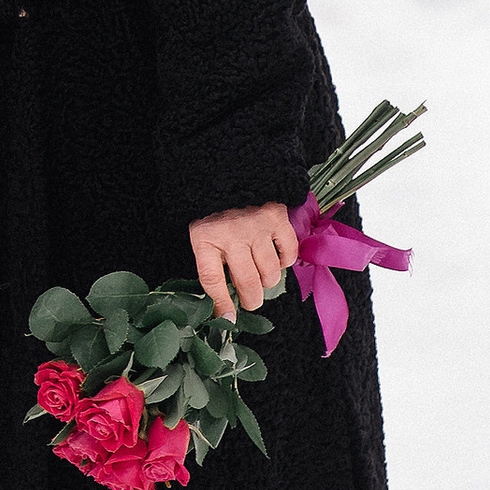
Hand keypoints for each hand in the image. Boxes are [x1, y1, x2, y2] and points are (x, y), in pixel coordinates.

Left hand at [188, 200, 297, 318]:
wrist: (229, 171)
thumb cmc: (214, 210)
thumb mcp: (201, 233)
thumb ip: (211, 262)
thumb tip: (224, 304)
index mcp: (205, 238)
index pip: (212, 280)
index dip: (221, 303)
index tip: (228, 319)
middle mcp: (231, 235)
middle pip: (247, 283)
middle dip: (251, 300)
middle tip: (251, 300)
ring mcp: (256, 227)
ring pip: (270, 274)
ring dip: (267, 281)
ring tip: (261, 274)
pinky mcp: (277, 218)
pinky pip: (288, 254)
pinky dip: (284, 261)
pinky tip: (275, 256)